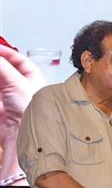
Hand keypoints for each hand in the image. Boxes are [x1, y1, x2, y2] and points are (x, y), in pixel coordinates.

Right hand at [1, 45, 45, 180]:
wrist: (24, 134)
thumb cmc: (33, 111)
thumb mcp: (16, 82)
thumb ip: (1, 66)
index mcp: (33, 80)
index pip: (20, 61)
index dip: (7, 53)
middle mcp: (21, 88)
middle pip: (4, 71)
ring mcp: (8, 99)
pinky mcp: (0, 110)